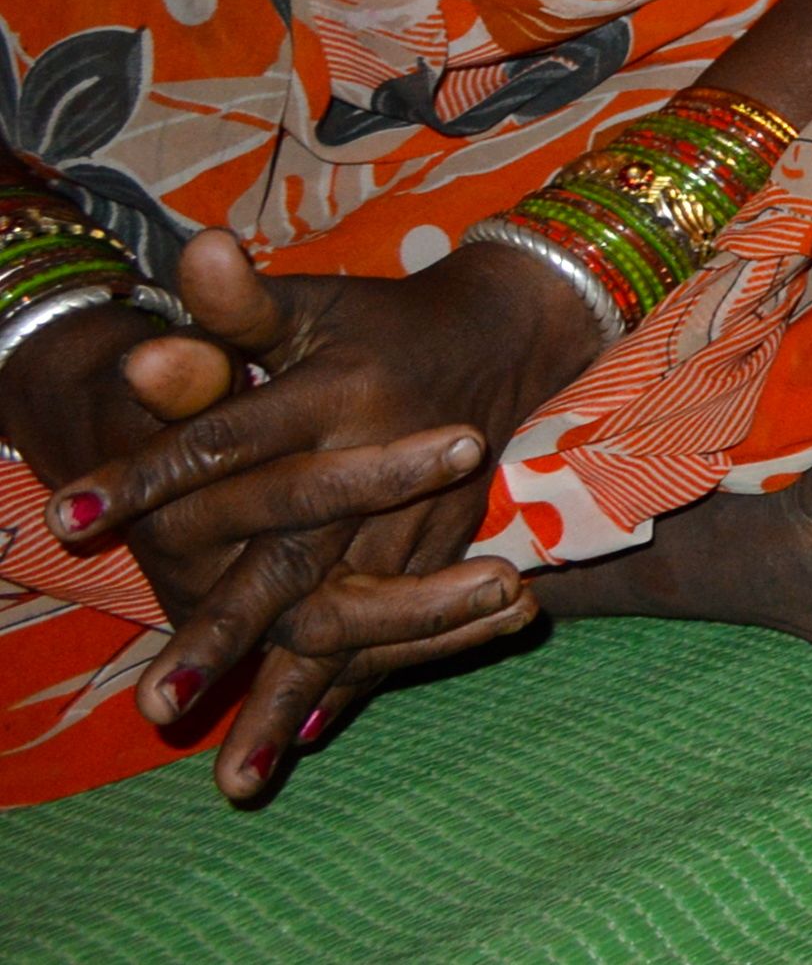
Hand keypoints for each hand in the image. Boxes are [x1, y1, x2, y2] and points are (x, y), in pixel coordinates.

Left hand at [48, 229, 592, 796]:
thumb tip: (187, 269)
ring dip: (288, 696)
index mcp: (336, 393)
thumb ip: (239, 305)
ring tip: (231, 779)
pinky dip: (350, 688)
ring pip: (345, 619)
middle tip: (156, 704)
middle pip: (288, 561)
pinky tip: (299, 739)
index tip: (67, 518)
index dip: (145, 475)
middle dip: (224, 635)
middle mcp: (381, 464)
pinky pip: (395, 632)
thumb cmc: (373, 324)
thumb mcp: (307, 305)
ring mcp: (420, 521)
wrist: (506, 338)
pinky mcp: (445, 552)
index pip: (224, 439)